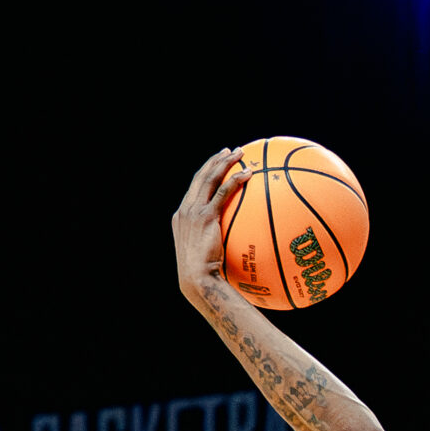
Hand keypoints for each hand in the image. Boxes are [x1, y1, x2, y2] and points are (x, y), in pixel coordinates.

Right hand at [171, 148, 244, 300]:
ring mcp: (193, 212)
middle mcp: (185, 210)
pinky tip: (248, 173)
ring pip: (210, 178)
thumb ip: (213, 242)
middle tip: (229, 151)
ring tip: (240, 154)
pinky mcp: (206, 217)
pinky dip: (235, 180)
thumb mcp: (204, 255)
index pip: (194, 188)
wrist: (196, 279)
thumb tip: (231, 243)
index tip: (217, 162)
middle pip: (200, 177)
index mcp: (181, 216)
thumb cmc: (203, 275)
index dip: (206, 172)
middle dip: (215, 161)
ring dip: (225, 163)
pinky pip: (223, 192)